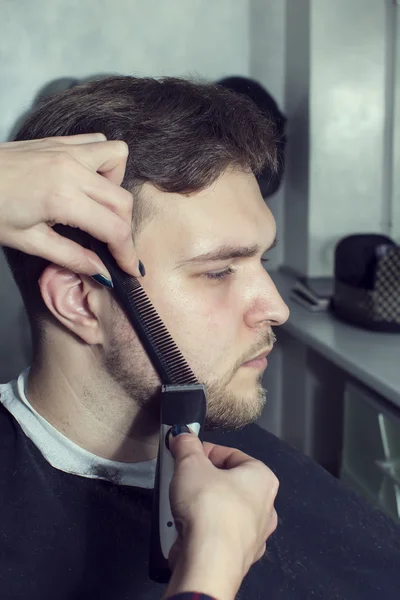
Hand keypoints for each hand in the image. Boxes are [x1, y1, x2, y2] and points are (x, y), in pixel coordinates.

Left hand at [0, 134, 140, 277]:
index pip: (114, 228)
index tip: (131, 268)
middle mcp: (71, 169)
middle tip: (113, 246)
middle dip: (124, 228)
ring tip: (98, 205)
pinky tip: (87, 180)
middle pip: (122, 200)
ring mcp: (66, 150)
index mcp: (62, 198)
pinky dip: (102, 161)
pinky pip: (98, 143)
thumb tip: (101, 271)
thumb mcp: (27, 241)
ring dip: (116, 186)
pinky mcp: (59, 141)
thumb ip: (70, 256)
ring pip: (118, 159)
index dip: (127, 252)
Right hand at [164, 429, 278, 599]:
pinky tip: (183, 527)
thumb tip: (182, 435)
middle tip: (182, 476)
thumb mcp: (190, 463)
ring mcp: (253, 535)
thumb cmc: (210, 510)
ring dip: (200, 504)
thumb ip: (186, 445)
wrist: (207, 562)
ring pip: (222, 509)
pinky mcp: (236, 556)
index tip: (187, 452)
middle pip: (227, 482)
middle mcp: (265, 507)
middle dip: (202, 478)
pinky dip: (200, 529)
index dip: (205, 451)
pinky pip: (215, 533)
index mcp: (262, 478)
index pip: (231, 454)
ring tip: (180, 502)